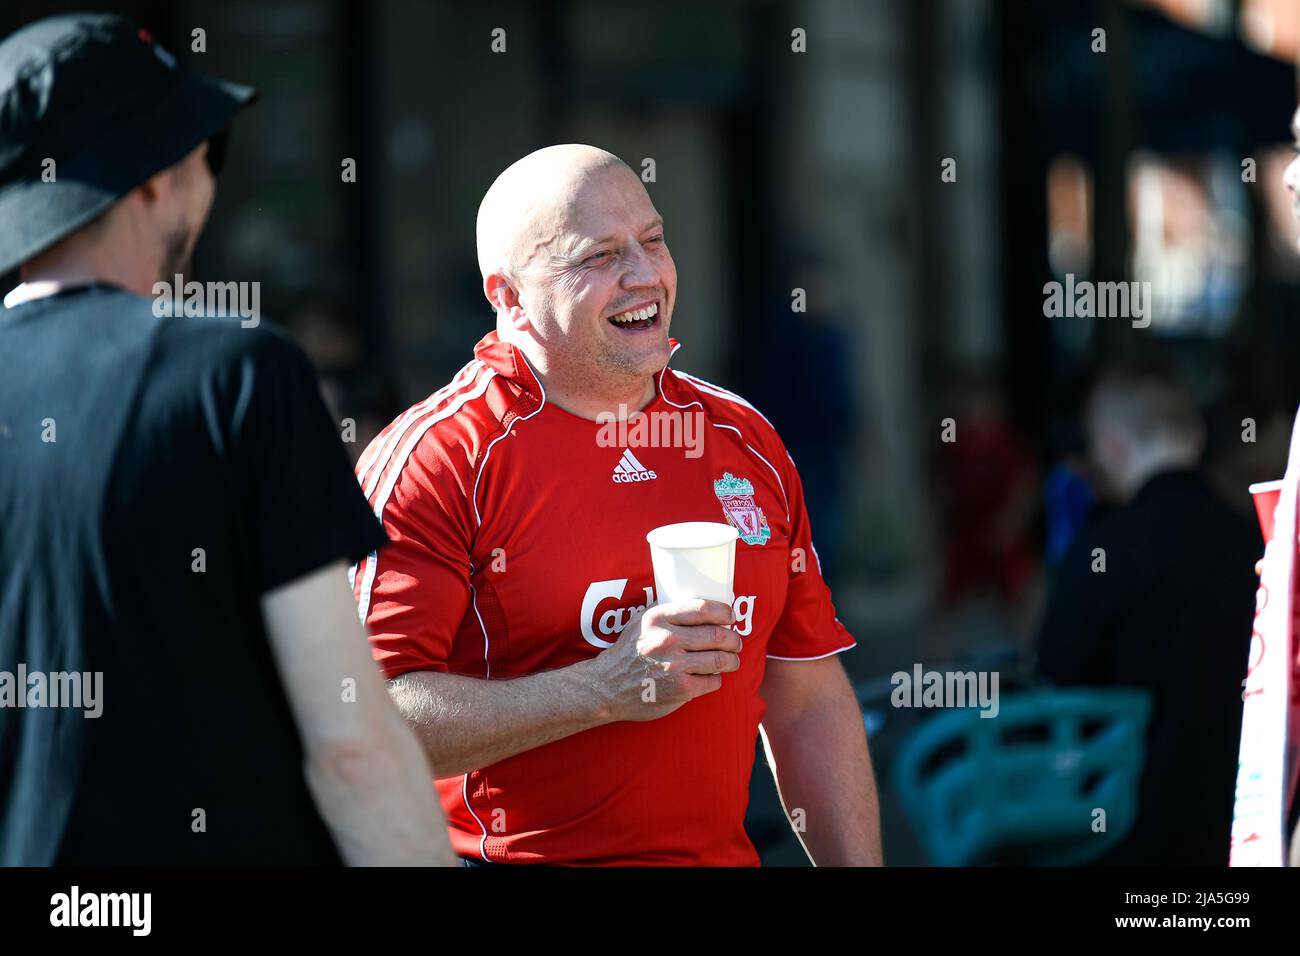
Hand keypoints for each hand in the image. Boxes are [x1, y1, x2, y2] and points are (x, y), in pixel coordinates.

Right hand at [587, 598, 739, 722]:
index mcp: (658, 618)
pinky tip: (710, 677)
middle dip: (733, 639)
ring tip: (731, 660)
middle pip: (717, 635)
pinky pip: (713, 681)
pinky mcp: (680, 689)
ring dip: (731, 660)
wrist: (608, 686)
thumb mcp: (642, 621)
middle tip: (735, 642)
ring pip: (720, 659)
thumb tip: (706, 607)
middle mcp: (667, 639)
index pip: (702, 609)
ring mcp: (674, 665)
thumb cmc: (629, 651)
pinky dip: (716, 679)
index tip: (730, 616)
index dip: (724, 612)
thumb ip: (668, 612)